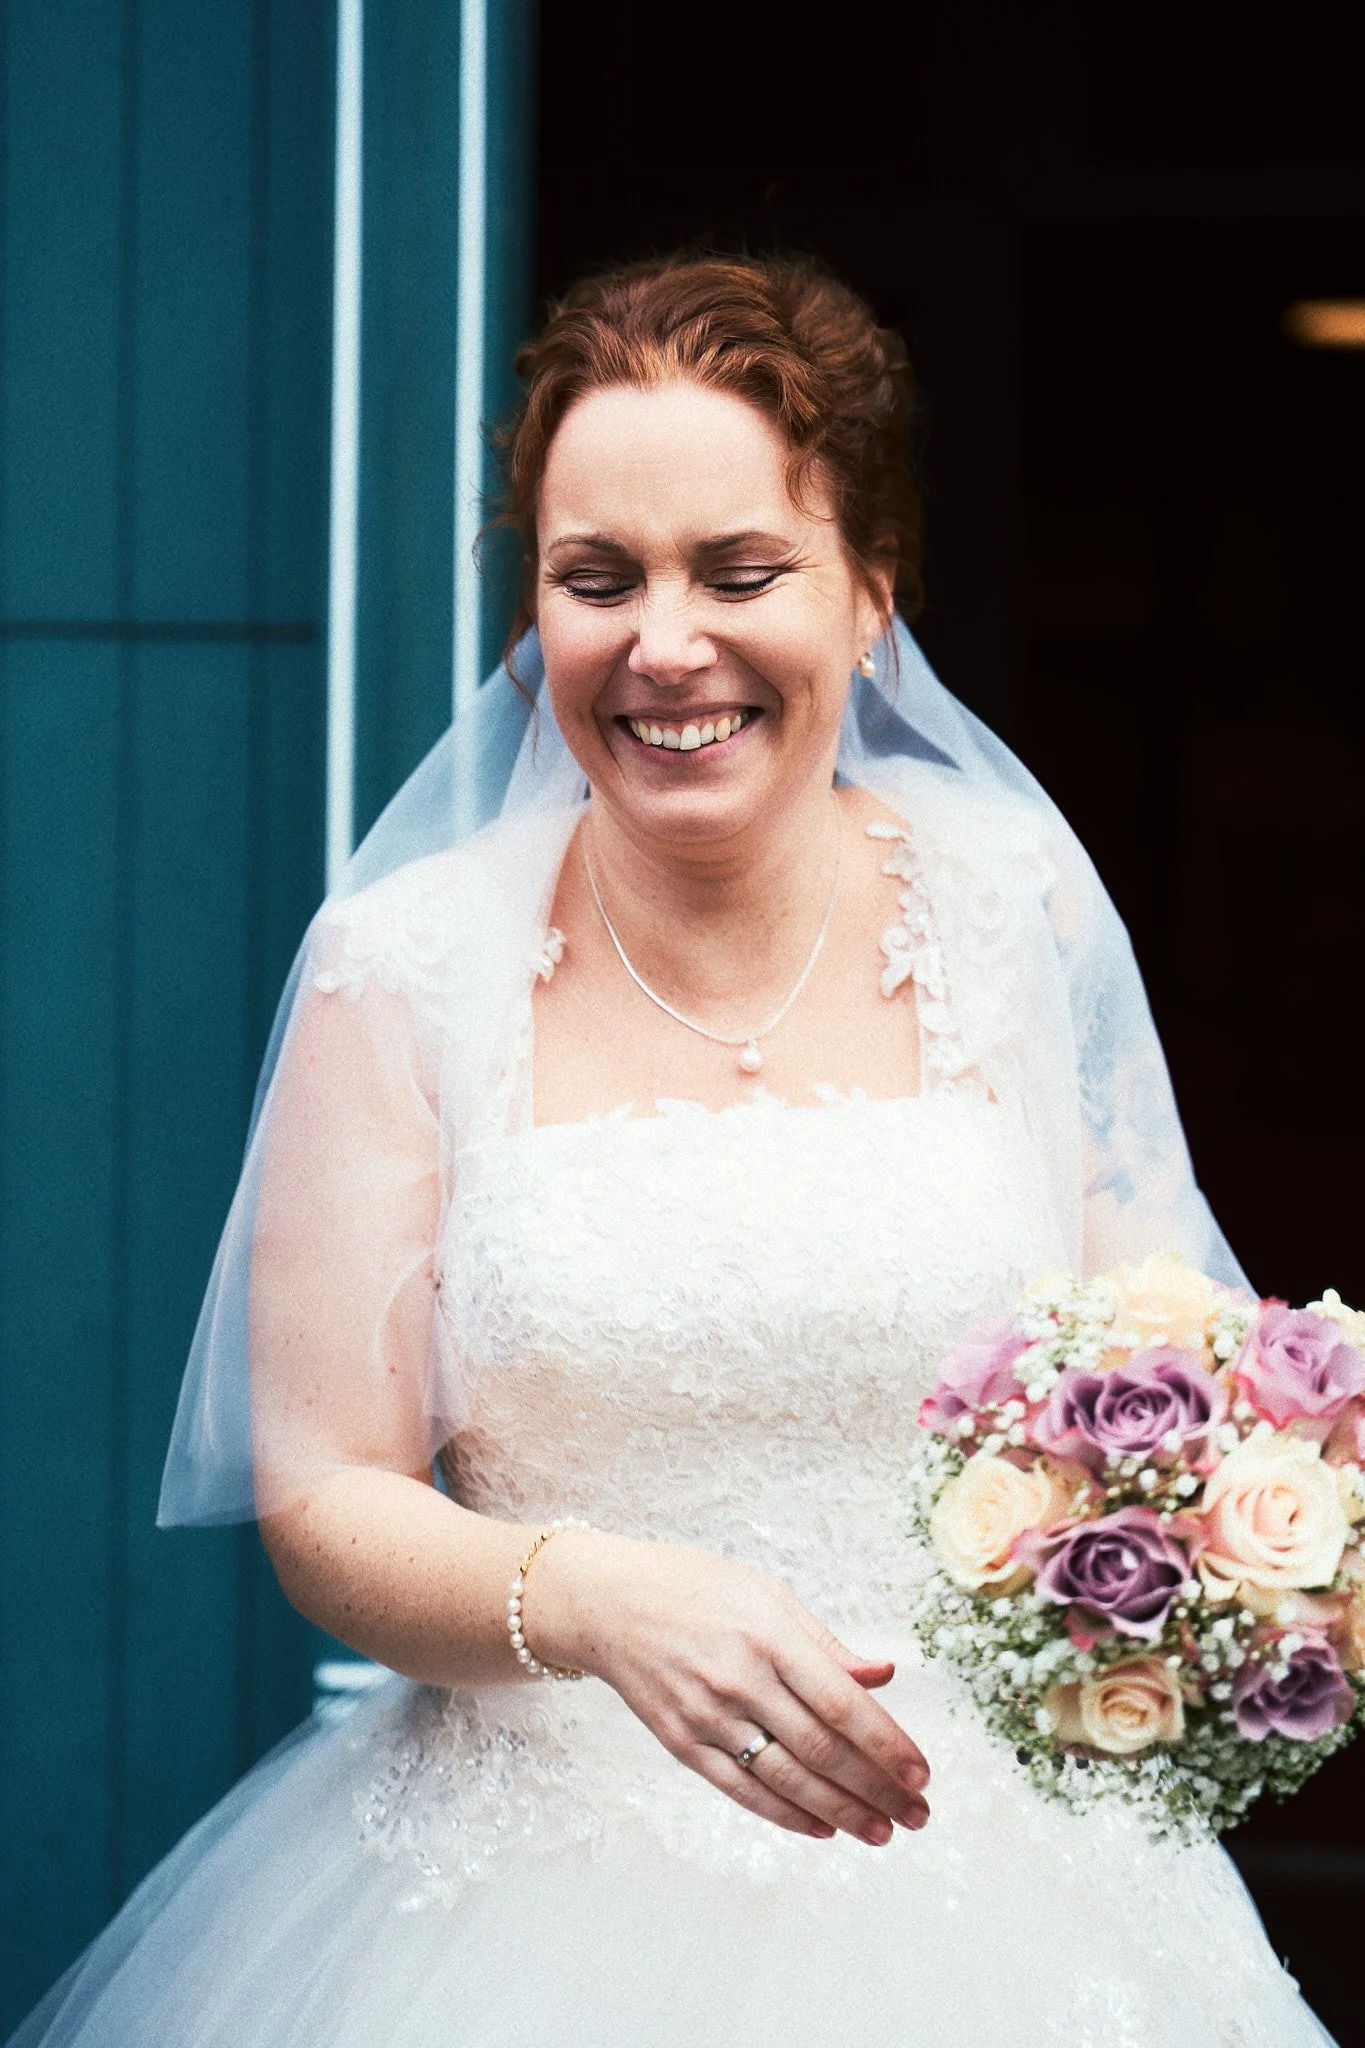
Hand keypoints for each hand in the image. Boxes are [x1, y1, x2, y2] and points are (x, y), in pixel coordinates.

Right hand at [527, 1531, 930, 1843]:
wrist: (608, 1603)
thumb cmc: (694, 1588)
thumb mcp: (766, 1594)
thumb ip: (825, 1642)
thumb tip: (883, 1673)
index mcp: (768, 1634)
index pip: (842, 1701)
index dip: (887, 1744)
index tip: (921, 1774)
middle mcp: (739, 1679)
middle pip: (821, 1750)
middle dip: (877, 1789)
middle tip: (917, 1816)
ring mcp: (707, 1716)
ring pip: (787, 1780)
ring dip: (841, 1813)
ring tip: (880, 1832)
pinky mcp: (682, 1743)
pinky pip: (742, 1790)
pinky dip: (786, 1815)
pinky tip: (822, 1829)